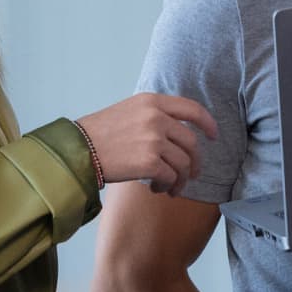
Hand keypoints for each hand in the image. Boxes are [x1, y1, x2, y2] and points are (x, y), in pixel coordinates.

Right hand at [79, 94, 219, 192]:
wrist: (78, 149)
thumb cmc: (100, 134)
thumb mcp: (129, 111)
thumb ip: (154, 115)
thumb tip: (179, 132)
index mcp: (152, 101)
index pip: (192, 109)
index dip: (208, 123)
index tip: (213, 136)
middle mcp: (155, 117)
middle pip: (191, 142)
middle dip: (195, 162)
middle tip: (191, 175)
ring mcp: (153, 139)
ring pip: (183, 163)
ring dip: (180, 180)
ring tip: (170, 188)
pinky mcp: (149, 162)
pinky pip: (170, 177)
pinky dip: (167, 186)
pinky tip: (155, 189)